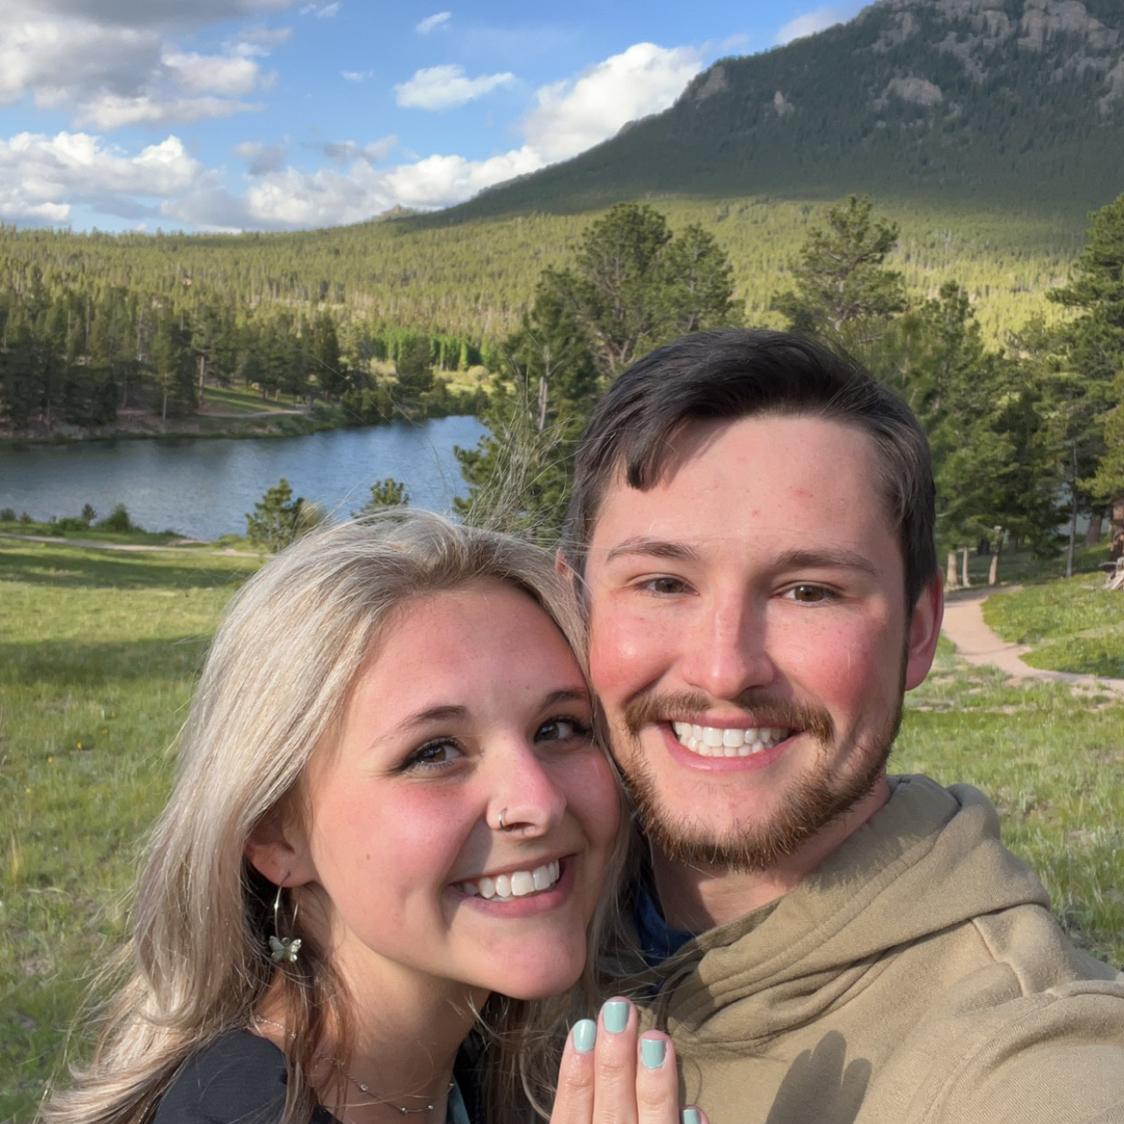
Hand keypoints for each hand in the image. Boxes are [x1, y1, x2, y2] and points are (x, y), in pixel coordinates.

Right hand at [550, 997, 706, 1123]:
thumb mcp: (587, 1121)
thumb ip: (582, 1105)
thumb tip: (583, 1044)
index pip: (569, 1117)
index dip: (574, 1075)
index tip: (583, 1026)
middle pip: (611, 1114)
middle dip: (614, 1061)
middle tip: (620, 1008)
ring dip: (654, 1086)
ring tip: (657, 1039)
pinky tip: (694, 1109)